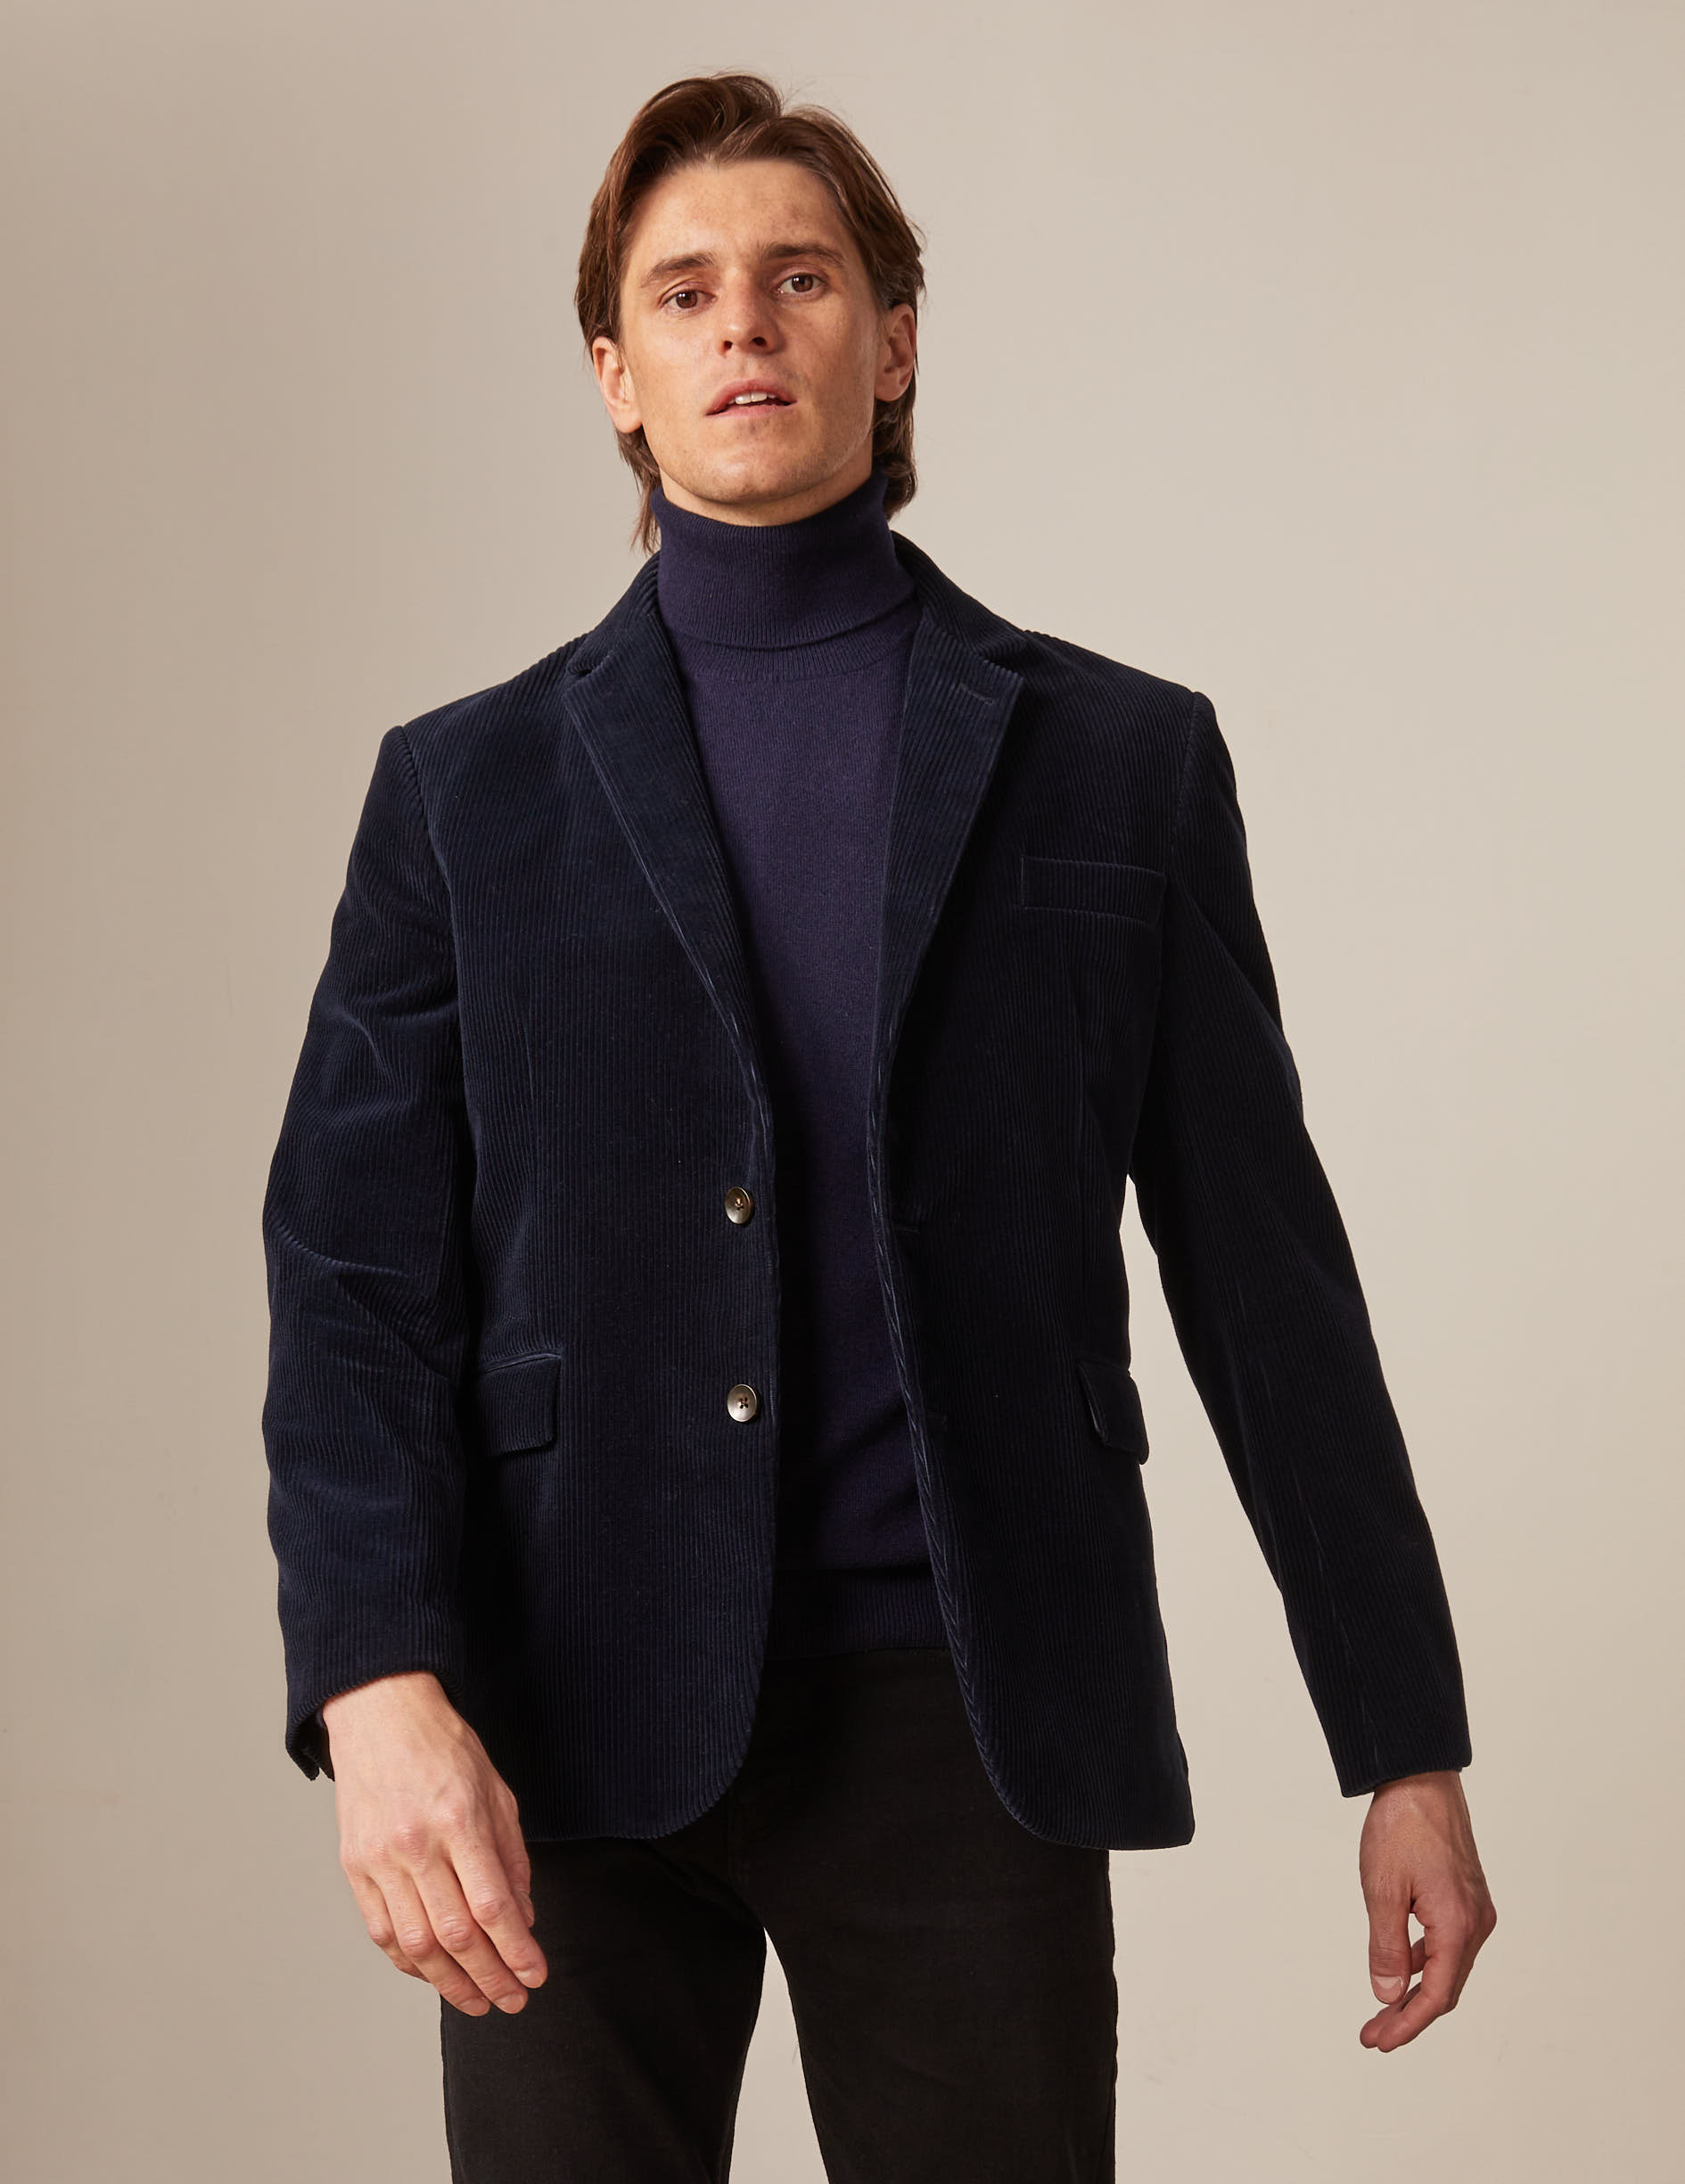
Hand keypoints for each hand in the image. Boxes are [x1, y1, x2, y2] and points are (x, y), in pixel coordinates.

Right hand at [323, 1670, 548, 2016]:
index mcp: (458, 1819)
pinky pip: (382, 1932)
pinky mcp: (354, 1867)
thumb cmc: (443, 1747)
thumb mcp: (495, 1790)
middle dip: (489, 1978)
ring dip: (450, 1983)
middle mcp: (415, 1843)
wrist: (379, 1714)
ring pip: (416, 1943)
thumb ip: (511, 1856)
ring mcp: (379, 1858)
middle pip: (455, 1934)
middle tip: (512, 2000)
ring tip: (477, 2000)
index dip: (516, 1950)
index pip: (492, 1905)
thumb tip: (524, 1917)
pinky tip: (434, 1974)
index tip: (535, 1975)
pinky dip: (410, 1962)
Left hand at [1357, 1768, 1494, 2050]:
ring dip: (1416, 1990)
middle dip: (1409, 2015)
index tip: (1378, 2042)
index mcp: (1458, 1926)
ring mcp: (1474, 1909)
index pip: (1435, 1996)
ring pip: (1447, 1966)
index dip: (1407, 2024)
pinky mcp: (1466, 1896)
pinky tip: (1399, 1965)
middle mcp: (1475, 1923)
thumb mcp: (1382, 1891)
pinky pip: (1448, 1943)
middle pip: (1445, 1987)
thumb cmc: (1401, 1829)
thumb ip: (1386, 1948)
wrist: (1420, 1779)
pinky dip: (1424, 1961)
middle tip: (1374, 2034)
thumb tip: (1387, 1995)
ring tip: (1382, 2008)